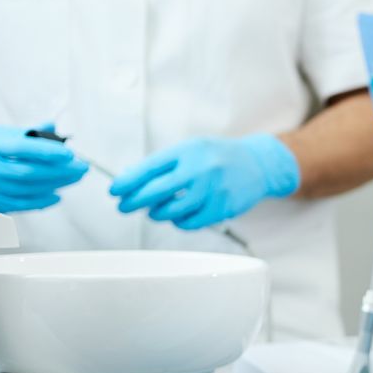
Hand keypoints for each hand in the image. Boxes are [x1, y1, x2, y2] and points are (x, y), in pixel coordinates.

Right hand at [0, 123, 87, 212]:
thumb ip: (26, 134)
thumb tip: (55, 128)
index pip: (21, 149)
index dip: (48, 152)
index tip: (69, 153)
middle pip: (29, 172)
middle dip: (60, 171)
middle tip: (81, 167)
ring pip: (28, 190)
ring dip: (56, 185)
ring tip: (74, 178)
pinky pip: (21, 204)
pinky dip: (42, 200)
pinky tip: (56, 195)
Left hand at [110, 134, 299, 229]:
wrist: (257, 164)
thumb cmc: (218, 156)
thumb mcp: (190, 149)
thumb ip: (163, 163)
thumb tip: (129, 180)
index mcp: (188, 151)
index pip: (149, 168)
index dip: (127, 182)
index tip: (115, 191)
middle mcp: (200, 170)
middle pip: (156, 192)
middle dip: (133, 201)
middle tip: (124, 206)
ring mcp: (212, 190)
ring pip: (171, 211)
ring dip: (157, 213)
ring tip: (156, 209)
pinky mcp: (222, 208)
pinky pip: (189, 223)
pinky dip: (178, 221)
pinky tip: (178, 215)